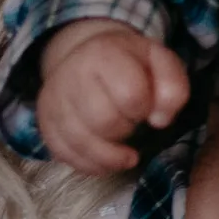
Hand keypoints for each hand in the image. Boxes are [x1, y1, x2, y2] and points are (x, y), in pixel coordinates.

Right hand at [36, 21, 189, 174]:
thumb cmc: (130, 64)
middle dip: (125, 130)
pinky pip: (63, 154)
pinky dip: (89, 164)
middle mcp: (71, 74)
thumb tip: (160, 121)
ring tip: (124, 153)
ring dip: (109, 156)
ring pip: (81, 143)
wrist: (87, 56)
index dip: (144, 109)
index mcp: (104, 53)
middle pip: (104, 122)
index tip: (145, 107)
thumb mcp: (160, 62)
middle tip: (130, 123)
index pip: (130, 95)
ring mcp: (53, 99)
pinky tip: (104, 159)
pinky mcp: (44, 122)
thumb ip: (173, 88)